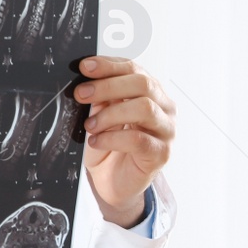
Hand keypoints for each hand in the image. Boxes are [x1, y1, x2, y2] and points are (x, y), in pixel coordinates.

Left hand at [75, 56, 174, 226]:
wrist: (113, 182)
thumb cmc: (109, 147)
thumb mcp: (100, 117)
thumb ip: (99, 99)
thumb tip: (85, 80)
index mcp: (151, 93)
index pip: (134, 69)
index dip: (109, 65)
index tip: (85, 66)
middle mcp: (164, 109)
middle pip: (143, 84)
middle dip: (108, 86)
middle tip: (81, 94)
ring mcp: (166, 131)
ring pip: (145, 108)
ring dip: (111, 114)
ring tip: (90, 124)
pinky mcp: (161, 153)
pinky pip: (138, 139)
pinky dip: (112, 138)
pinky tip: (96, 141)